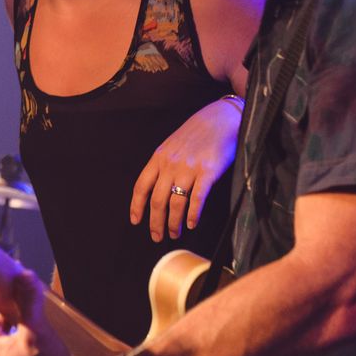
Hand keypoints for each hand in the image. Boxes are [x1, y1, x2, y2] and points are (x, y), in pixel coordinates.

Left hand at [129, 95, 240, 240]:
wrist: (219, 118)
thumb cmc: (196, 133)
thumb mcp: (172, 145)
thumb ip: (163, 164)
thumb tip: (157, 188)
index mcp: (158, 158)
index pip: (141, 186)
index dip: (136, 206)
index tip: (136, 221)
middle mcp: (170, 165)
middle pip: (157, 200)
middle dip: (155, 222)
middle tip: (157, 236)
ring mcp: (188, 168)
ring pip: (175, 202)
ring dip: (173, 222)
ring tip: (174, 233)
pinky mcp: (207, 172)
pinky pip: (197, 198)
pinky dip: (192, 214)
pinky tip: (191, 224)